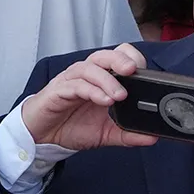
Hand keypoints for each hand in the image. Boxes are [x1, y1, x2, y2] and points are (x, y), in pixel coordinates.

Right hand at [20, 43, 157, 150]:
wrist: (41, 137)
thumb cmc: (69, 127)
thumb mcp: (105, 134)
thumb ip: (127, 134)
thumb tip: (151, 137)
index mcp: (100, 80)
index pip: (119, 57)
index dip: (133, 60)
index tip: (147, 75)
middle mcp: (87, 76)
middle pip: (105, 55)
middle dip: (121, 60)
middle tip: (133, 72)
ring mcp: (71, 81)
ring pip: (90, 67)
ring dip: (107, 79)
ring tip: (119, 96)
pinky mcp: (58, 90)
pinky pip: (76, 84)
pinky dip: (92, 91)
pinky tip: (103, 101)